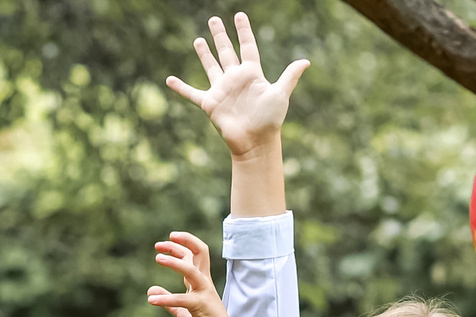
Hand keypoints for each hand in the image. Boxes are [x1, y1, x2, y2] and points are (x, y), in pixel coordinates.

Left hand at [148, 231, 243, 316]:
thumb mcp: (182, 309)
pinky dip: (166, 298)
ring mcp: (204, 292)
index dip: (179, 245)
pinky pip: (182, 299)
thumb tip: (150, 291)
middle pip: (199, 252)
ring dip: (174, 262)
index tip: (163, 244)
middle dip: (183, 242)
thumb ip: (167, 299)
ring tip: (158, 258)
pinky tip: (151, 300)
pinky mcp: (201, 306)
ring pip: (191, 270)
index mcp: (201, 280)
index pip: (193, 254)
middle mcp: (204, 282)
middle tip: (160, 243)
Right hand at [167, 13, 307, 160]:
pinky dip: (180, 87)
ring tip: (198, 40)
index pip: (247, 46)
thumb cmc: (270, 120)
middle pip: (226, 51)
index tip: (239, 15)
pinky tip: (169, 80)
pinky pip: (192, 93)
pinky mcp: (210, 103)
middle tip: (213, 19)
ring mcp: (222, 90)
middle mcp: (235, 79)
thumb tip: (306, 61)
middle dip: (220, 35)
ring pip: (210, 66)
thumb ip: (290, 76)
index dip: (243, 31)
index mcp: (252, 74)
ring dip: (204, 53)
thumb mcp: (280, 94)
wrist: (255, 143)